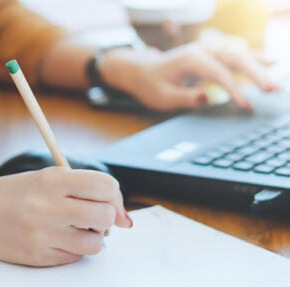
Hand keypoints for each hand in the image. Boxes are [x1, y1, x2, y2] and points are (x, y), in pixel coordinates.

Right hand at [0, 167, 131, 266]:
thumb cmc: (16, 193)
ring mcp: (42, 235)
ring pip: (96, 243)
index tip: (110, 201)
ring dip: (94, 237)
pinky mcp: (38, 257)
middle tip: (95, 216)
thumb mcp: (48, 178)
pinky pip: (76, 257)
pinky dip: (76, 248)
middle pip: (105, 216)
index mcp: (52, 181)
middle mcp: (48, 207)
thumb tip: (125, 218)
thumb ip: (86, 189)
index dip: (115, 196)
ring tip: (78, 228)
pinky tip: (60, 238)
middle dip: (107, 217)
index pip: (105, 186)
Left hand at [100, 41, 277, 111]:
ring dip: (259, 67)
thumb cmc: (152, 85)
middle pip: (235, 58)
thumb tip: (208, 98)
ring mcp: (208, 50)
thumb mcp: (163, 97)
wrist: (142, 71)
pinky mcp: (211, 54)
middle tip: (272, 90)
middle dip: (255, 74)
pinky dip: (254, 58)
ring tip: (275, 84)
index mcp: (190, 60)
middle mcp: (202, 50)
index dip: (234, 90)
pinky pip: (235, 54)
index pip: (219, 74)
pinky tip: (271, 62)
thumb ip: (185, 98)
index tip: (246, 106)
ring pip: (239, 54)